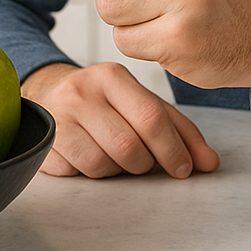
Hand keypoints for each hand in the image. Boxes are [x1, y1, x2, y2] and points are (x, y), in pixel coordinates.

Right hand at [21, 61, 218, 178]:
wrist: (47, 92)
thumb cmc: (102, 102)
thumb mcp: (138, 102)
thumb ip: (177, 129)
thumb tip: (209, 163)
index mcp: (111, 76)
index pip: (151, 117)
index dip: (173, 149)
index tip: (183, 169)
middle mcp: (81, 92)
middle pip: (128, 147)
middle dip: (144, 165)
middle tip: (145, 163)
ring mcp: (57, 117)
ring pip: (101, 165)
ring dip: (116, 170)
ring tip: (113, 155)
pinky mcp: (42, 142)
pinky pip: (76, 172)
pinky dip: (90, 174)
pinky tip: (89, 156)